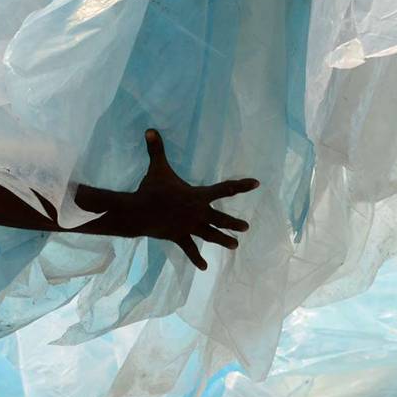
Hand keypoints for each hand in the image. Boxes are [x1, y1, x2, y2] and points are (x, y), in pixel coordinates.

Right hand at [75, 130, 257, 267]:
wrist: (140, 213)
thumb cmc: (152, 189)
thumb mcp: (157, 168)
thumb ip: (156, 149)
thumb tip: (150, 129)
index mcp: (198, 195)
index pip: (225, 189)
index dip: (242, 186)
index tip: (256, 183)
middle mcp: (199, 213)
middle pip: (221, 218)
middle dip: (234, 223)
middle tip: (246, 227)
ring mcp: (190, 227)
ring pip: (210, 235)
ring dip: (223, 240)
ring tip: (235, 246)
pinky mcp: (179, 237)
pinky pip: (190, 249)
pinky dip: (197, 258)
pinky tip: (204, 267)